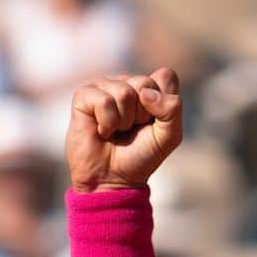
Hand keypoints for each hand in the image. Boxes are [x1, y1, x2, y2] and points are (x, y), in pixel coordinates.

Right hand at [66, 68, 182, 192]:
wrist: (113, 179)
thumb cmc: (140, 157)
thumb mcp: (168, 137)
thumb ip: (172, 110)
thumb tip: (145, 92)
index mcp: (149, 88)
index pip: (165, 77)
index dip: (163, 103)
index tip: (153, 123)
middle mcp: (127, 83)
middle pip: (145, 83)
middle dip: (142, 114)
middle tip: (132, 130)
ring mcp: (104, 86)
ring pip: (124, 92)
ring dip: (124, 121)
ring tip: (116, 132)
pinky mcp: (84, 95)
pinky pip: (103, 101)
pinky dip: (107, 123)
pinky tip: (102, 131)